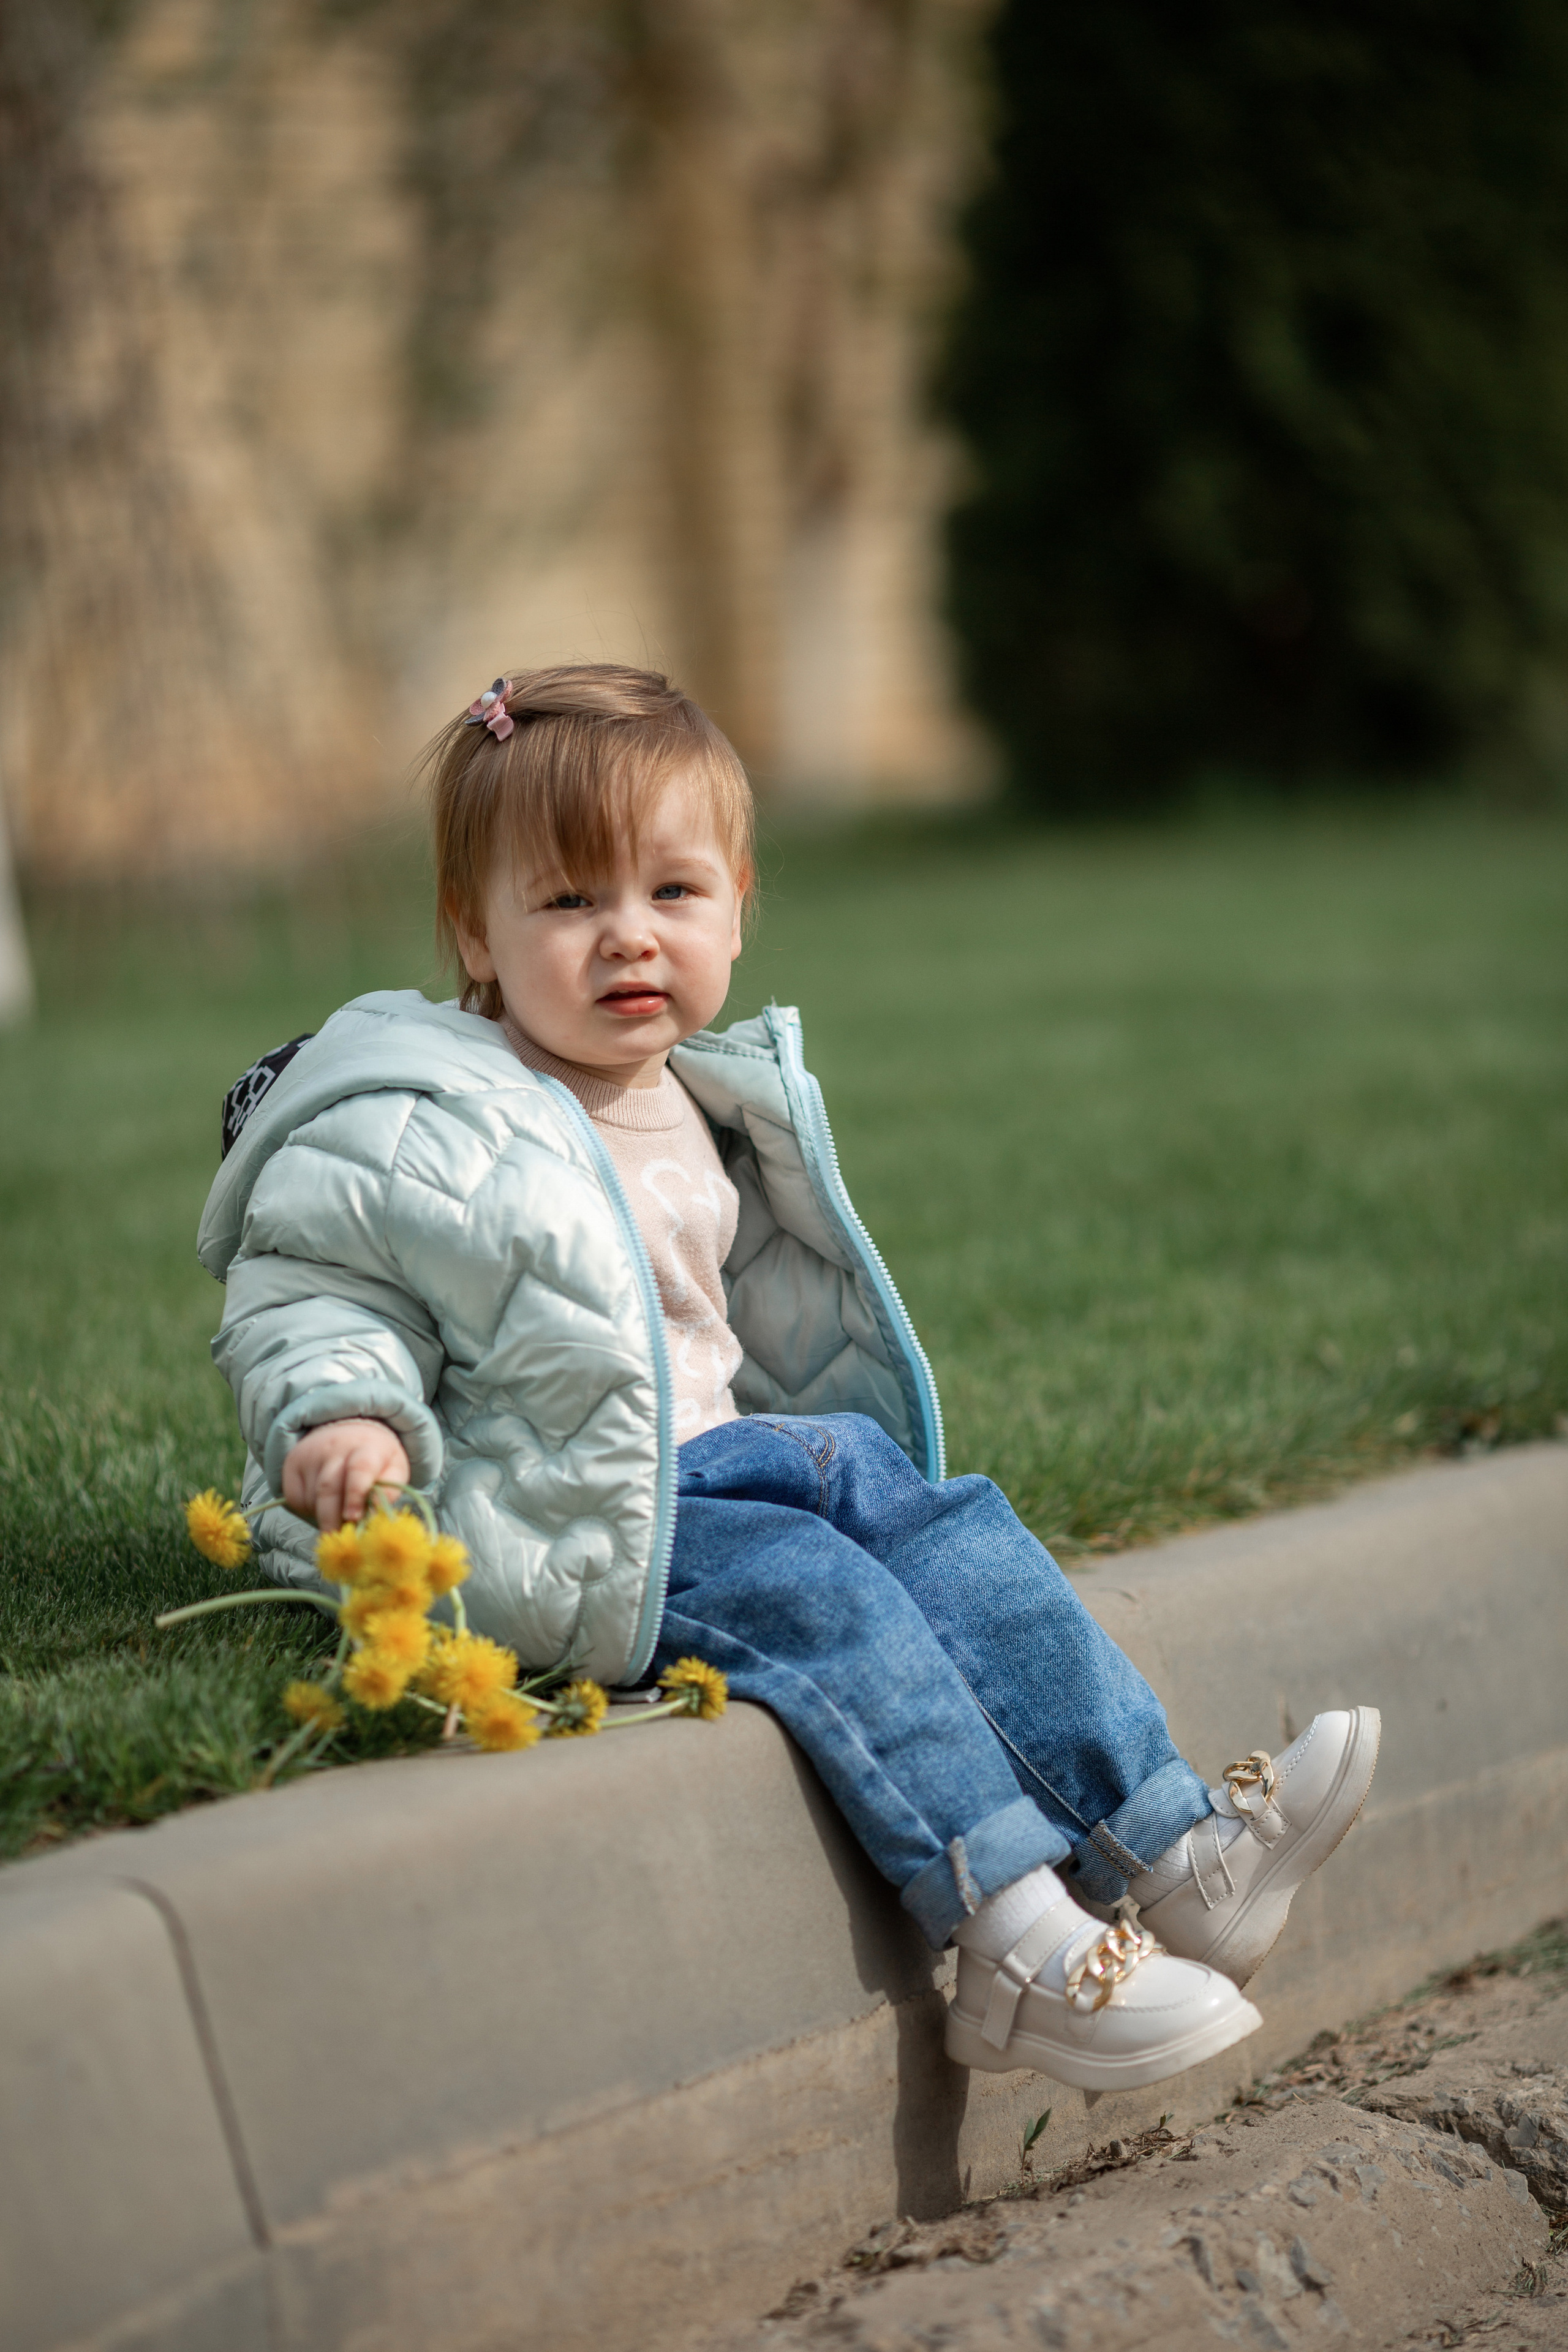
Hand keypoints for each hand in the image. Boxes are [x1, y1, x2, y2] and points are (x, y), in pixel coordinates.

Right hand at [283, 1419, 410, 1530]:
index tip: (353, 1518)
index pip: (360, 1469)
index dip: (355, 1495)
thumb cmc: (375, 1459)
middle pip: (329, 1487)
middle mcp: (336, 1447)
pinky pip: (295, 1499)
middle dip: (332, 1519)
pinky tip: (322, 1506)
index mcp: (368, 1447)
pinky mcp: (293, 1463)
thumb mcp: (393, 1470)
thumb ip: (389, 1492)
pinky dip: (308, 1510)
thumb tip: (375, 1514)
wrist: (348, 1432)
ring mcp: (311, 1454)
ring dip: (323, 1516)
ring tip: (337, 1518)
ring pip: (311, 1497)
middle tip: (339, 1539)